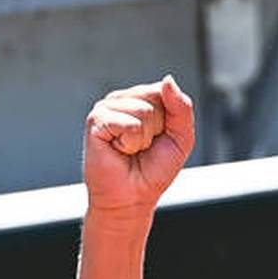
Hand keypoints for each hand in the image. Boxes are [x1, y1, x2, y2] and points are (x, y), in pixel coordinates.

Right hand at [83, 76, 194, 220]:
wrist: (131, 198)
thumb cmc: (153, 170)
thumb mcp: (181, 138)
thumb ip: (181, 108)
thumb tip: (167, 80)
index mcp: (140, 99)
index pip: (165, 90)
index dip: (170, 120)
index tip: (160, 138)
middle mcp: (122, 99)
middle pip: (156, 98)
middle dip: (158, 129)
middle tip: (144, 147)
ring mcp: (107, 107)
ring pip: (144, 111)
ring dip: (144, 139)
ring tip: (131, 149)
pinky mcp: (96, 120)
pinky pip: (129, 124)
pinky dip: (131, 143)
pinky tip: (120, 150)